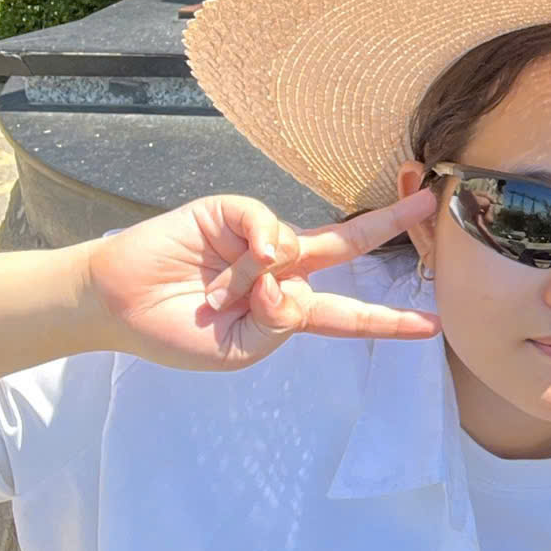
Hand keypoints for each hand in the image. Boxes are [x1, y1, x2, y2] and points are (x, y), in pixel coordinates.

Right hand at [80, 191, 439, 371]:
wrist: (116, 306)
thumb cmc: (177, 333)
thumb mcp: (239, 350)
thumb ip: (277, 323)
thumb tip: (289, 278)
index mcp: (288, 311)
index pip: (349, 316)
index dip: (389, 320)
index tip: (434, 323)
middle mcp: (283, 270)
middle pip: (348, 246)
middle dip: (390, 223)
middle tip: (431, 199)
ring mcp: (259, 240)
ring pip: (300, 246)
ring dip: (263, 277)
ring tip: (218, 296)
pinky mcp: (232, 213)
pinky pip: (270, 222)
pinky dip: (263, 242)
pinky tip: (243, 258)